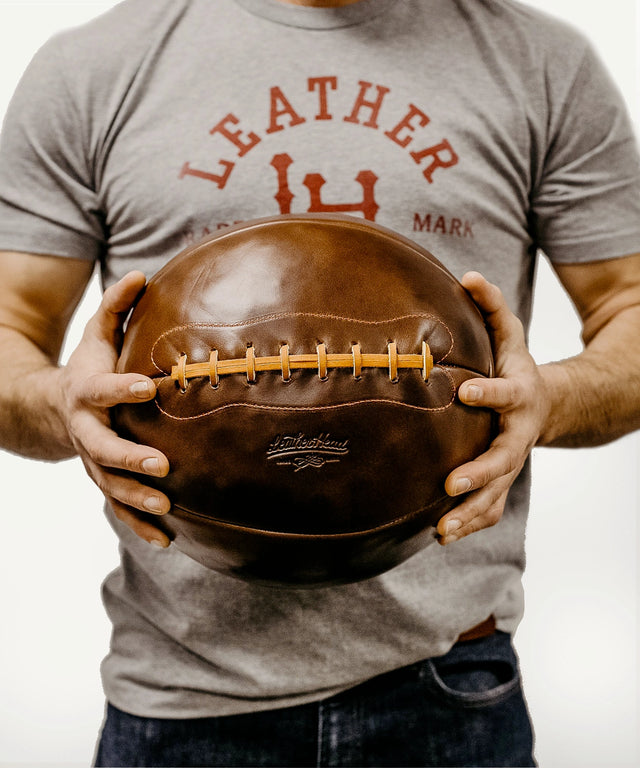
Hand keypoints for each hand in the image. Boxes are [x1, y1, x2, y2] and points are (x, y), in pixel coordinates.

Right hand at [57, 271, 170, 546]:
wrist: (53, 408)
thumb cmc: (87, 368)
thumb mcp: (96, 336)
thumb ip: (116, 307)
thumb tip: (142, 273)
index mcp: (86, 392)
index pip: (102, 390)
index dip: (121, 388)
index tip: (149, 387)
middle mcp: (87, 431)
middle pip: (102, 449)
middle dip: (130, 458)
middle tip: (162, 467)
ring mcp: (92, 461)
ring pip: (109, 486)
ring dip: (135, 500)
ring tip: (167, 509)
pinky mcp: (103, 480)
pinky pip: (118, 507)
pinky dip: (138, 525)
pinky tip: (166, 540)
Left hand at [437, 272, 549, 544]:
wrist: (543, 405)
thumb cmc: (516, 367)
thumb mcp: (509, 333)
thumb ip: (491, 306)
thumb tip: (467, 276)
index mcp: (517, 394)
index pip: (503, 393)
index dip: (487, 393)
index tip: (462, 392)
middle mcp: (516, 433)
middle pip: (502, 457)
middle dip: (479, 472)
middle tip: (451, 484)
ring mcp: (511, 461)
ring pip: (497, 493)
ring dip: (471, 512)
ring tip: (443, 529)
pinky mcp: (501, 481)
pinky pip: (490, 507)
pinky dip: (470, 523)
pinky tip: (441, 535)